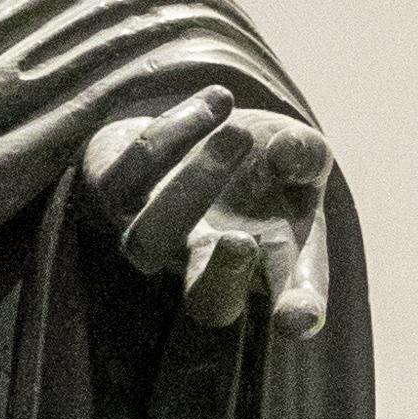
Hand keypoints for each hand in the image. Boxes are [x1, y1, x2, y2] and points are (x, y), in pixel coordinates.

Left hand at [88, 87, 334, 340]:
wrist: (196, 127)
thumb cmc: (260, 157)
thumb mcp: (300, 153)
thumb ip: (307, 155)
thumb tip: (290, 152)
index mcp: (266, 263)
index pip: (287, 303)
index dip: (295, 311)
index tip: (297, 317)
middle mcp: (206, 262)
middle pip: (208, 304)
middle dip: (221, 278)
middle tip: (239, 240)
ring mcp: (152, 233)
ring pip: (146, 242)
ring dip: (192, 188)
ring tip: (238, 135)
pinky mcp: (110, 190)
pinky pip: (136, 166)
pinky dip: (178, 129)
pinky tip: (221, 100)